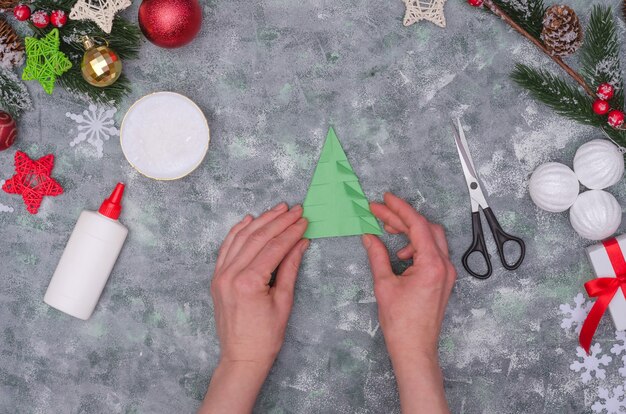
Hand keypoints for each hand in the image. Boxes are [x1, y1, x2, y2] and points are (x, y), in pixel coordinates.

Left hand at [199, 203, 308, 413]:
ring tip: (277, 209)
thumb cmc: (266, 336)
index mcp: (248, 282)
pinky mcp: (217, 277)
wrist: (242, 357)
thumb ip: (290, 268)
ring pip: (241, 237)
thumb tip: (301, 242)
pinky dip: (237, 231)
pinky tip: (250, 220)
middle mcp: (230, 274)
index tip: (304, 220)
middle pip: (257, 238)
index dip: (291, 232)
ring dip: (260, 221)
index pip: (274, 248)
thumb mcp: (284, 301)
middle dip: (278, 221)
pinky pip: (226, 247)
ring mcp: (220, 275)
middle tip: (295, 209)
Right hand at [362, 192, 454, 413]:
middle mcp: (444, 266)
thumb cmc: (402, 323)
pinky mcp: (442, 279)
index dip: (399, 209)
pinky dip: (414, 246)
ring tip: (386, 230)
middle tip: (379, 212)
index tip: (385, 199)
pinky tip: (399, 254)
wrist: (415, 349)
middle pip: (426, 228)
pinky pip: (431, 252)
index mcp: (432, 264)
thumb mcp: (384, 285)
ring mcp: (446, 273)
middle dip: (402, 218)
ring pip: (430, 238)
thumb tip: (370, 237)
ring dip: (409, 231)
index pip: (417, 225)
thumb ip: (377, 256)